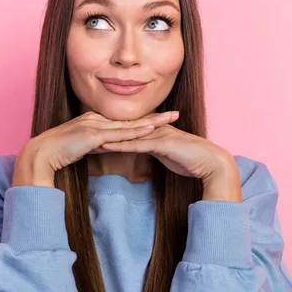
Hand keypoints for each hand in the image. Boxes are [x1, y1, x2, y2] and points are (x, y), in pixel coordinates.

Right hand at [11, 110, 179, 187]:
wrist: (41, 154)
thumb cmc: (57, 152)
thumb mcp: (80, 145)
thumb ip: (94, 144)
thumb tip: (105, 146)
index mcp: (93, 120)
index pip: (123, 121)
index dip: (143, 119)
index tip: (161, 119)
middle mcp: (96, 119)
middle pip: (130, 118)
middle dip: (155, 116)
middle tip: (175, 114)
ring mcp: (94, 125)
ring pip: (128, 124)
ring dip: (151, 121)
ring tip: (170, 119)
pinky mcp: (92, 135)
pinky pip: (119, 134)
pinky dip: (136, 132)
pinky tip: (150, 130)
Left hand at [98, 117, 241, 201]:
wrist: (211, 163)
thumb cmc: (191, 160)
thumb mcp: (167, 154)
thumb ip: (154, 149)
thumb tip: (143, 149)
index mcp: (154, 130)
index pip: (126, 129)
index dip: (107, 130)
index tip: (89, 134)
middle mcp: (153, 129)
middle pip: (122, 128)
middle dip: (101, 130)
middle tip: (80, 133)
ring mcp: (157, 134)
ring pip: (126, 134)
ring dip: (106, 136)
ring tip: (85, 138)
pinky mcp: (161, 143)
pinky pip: (137, 144)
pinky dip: (119, 145)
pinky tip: (105, 146)